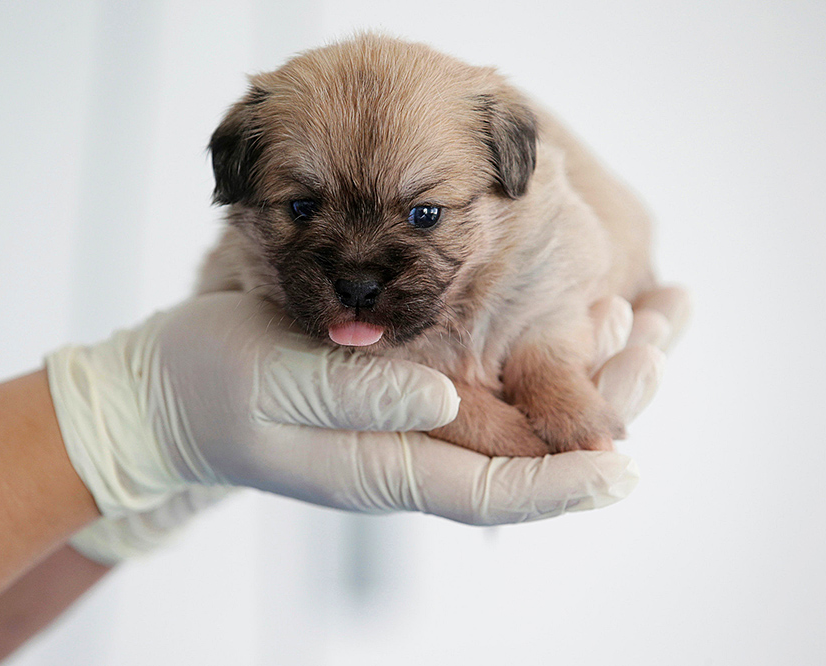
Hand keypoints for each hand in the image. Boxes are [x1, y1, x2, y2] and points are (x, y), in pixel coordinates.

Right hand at [57, 287, 689, 562]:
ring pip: (508, 427)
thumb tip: (440, 399)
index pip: (485, 491)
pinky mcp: (393, 403)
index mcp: (375, 467)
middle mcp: (403, 458)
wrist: (168, 395)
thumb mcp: (270, 378)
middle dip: (592, 422)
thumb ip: (351, 393)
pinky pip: (480, 398)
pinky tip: (560, 322)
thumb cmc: (209, 383)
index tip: (625, 472)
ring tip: (635, 322)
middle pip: (516, 461)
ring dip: (575, 385)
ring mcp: (401, 433)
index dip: (557, 485)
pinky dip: (529, 365)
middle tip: (657, 351)